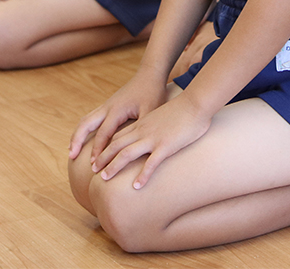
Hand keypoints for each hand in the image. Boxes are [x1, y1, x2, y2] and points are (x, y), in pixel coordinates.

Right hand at [70, 68, 168, 166]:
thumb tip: (136, 147)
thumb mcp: (151, 111)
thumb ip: (142, 128)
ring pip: (85, 120)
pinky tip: (82, 139)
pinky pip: (90, 118)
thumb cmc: (152, 93)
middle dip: (77, 141)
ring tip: (72, 151)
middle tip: (72, 157)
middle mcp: (107, 107)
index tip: (94, 166)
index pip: (103, 134)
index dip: (98, 150)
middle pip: (85, 124)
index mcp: (117, 110)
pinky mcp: (108, 105)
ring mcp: (106, 105)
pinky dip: (83, 129)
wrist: (150, 75)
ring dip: (77, 135)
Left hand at [91, 88, 210, 188]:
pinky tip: (137, 186)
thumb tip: (151, 134)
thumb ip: (154, 125)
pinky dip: (143, 175)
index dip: (105, 148)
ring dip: (114, 166)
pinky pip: (151, 163)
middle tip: (93, 172)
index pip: (118, 136)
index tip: (97, 158)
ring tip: (104, 179)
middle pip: (117, 145)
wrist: (196, 102)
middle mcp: (143, 131)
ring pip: (127, 153)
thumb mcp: (162, 116)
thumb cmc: (183, 110)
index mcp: (142, 123)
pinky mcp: (166, 145)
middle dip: (103, 158)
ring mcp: (153, 138)